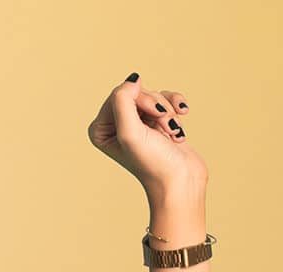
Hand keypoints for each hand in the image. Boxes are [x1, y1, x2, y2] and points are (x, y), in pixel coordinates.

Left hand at [88, 73, 207, 194]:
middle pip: (136, 94)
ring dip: (167, 111)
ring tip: (172, 132)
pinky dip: (176, 107)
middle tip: (165, 126)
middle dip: (156, 107)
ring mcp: (136, 124)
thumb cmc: (153, 163)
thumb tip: (132, 79)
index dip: (140, 100)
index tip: (153, 118)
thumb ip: (123, 101)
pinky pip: (166, 100)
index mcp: (100, 129)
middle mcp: (114, 126)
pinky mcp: (156, 123)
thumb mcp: (130, 131)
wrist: (180, 181)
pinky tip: (182, 120)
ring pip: (153, 96)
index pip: (119, 94)